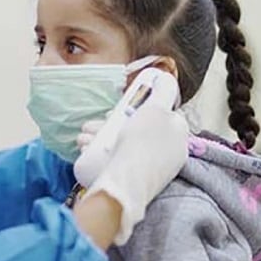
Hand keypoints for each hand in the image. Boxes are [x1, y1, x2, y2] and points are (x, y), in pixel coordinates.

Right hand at [77, 103, 188, 244]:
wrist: (128, 183)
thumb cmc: (142, 142)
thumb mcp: (156, 108)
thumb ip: (164, 90)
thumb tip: (165, 76)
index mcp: (178, 135)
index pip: (159, 115)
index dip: (136, 109)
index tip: (118, 110)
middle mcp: (169, 153)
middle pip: (138, 131)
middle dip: (110, 124)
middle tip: (91, 126)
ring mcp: (153, 170)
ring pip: (125, 146)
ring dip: (99, 138)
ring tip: (82, 139)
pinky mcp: (136, 183)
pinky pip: (120, 162)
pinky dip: (102, 154)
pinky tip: (85, 151)